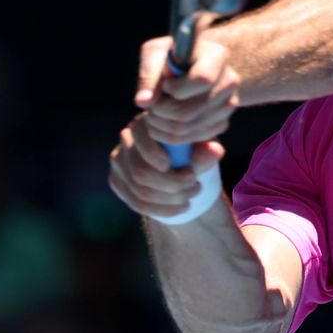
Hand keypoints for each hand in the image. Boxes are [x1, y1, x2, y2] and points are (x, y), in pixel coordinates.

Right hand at [108, 113, 223, 218]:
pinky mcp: (117, 181)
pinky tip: (181, 207)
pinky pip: (136, 203)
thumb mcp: (202, 145)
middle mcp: (126, 138)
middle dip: (173, 186)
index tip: (190, 173)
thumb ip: (206, 149)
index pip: (144, 143)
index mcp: (146, 122)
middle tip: (196, 186)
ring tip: (192, 196)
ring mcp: (118, 161)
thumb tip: (215, 150)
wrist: (178, 161)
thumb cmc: (192, 146)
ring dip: (170, 200)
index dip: (161, 160)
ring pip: (139, 191)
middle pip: (141, 173)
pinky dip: (162, 210)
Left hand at [135, 29, 240, 146]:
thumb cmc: (171, 55)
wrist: (190, 65)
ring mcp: (229, 104)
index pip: (202, 80)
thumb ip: (149, 74)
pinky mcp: (222, 122)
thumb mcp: (156, 53)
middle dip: (161, 111)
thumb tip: (143, 102)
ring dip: (162, 126)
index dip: (177, 88)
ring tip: (153, 112)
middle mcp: (229, 81)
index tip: (165, 84)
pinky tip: (164, 122)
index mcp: (217, 57)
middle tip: (151, 105)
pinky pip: (194, 138)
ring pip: (189, 128)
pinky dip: (172, 136)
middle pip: (189, 111)